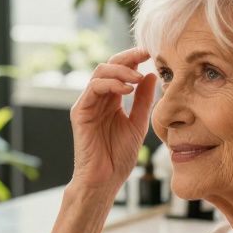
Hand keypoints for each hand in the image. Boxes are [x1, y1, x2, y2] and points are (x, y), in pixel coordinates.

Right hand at [69, 47, 156, 192]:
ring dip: (121, 71)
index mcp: (111, 100)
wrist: (104, 180)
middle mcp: (98, 98)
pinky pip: (93, 88)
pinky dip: (111, 84)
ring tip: (138, 78)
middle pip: (110, 65)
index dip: (135, 58)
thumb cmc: (119, 157)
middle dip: (129, 57)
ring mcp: (88, 103)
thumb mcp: (138, 124)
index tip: (152, 53)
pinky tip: (127, 90)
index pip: (121, 71)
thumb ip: (144, 100)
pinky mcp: (80, 112)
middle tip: (146, 53)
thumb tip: (151, 75)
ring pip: (100, 72)